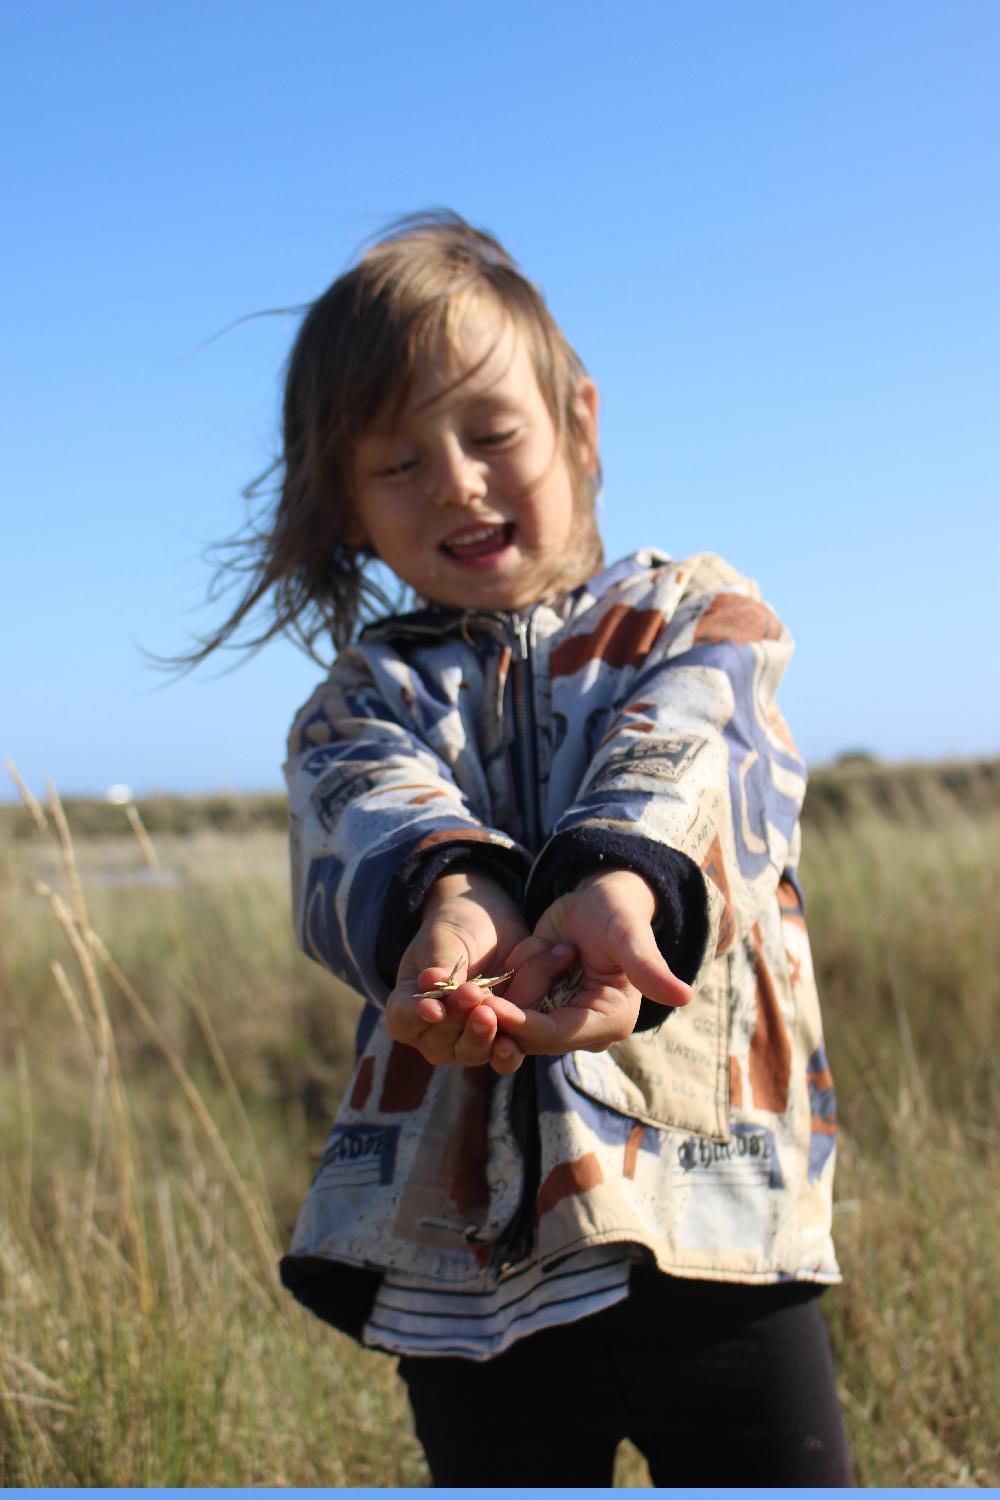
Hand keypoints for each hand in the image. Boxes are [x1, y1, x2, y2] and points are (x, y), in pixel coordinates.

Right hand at [385, 868, 570, 1073]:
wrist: (491, 929)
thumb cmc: (454, 933)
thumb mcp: (442, 941)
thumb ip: (439, 965)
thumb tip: (431, 982)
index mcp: (408, 1007)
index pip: (404, 1018)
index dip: (416, 1015)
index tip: (433, 1008)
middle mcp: (435, 1033)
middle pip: (440, 1041)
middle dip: (456, 1019)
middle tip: (472, 994)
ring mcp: (467, 1041)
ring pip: (471, 1052)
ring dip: (481, 1037)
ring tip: (489, 1015)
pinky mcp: (501, 1040)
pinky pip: (503, 1056)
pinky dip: (507, 1051)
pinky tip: (512, 1043)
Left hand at [493, 869, 691, 1056]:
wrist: (595, 903)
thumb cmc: (616, 912)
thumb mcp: (628, 934)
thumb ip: (647, 967)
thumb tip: (685, 996)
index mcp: (611, 1020)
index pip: (556, 1033)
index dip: (522, 1024)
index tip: (491, 1006)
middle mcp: (583, 1030)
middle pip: (525, 1032)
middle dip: (501, 1008)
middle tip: (470, 987)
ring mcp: (556, 1021)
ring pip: (508, 1018)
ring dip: (504, 985)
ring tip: (529, 947)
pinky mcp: (535, 1008)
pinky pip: (501, 1002)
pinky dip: (497, 981)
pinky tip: (501, 962)